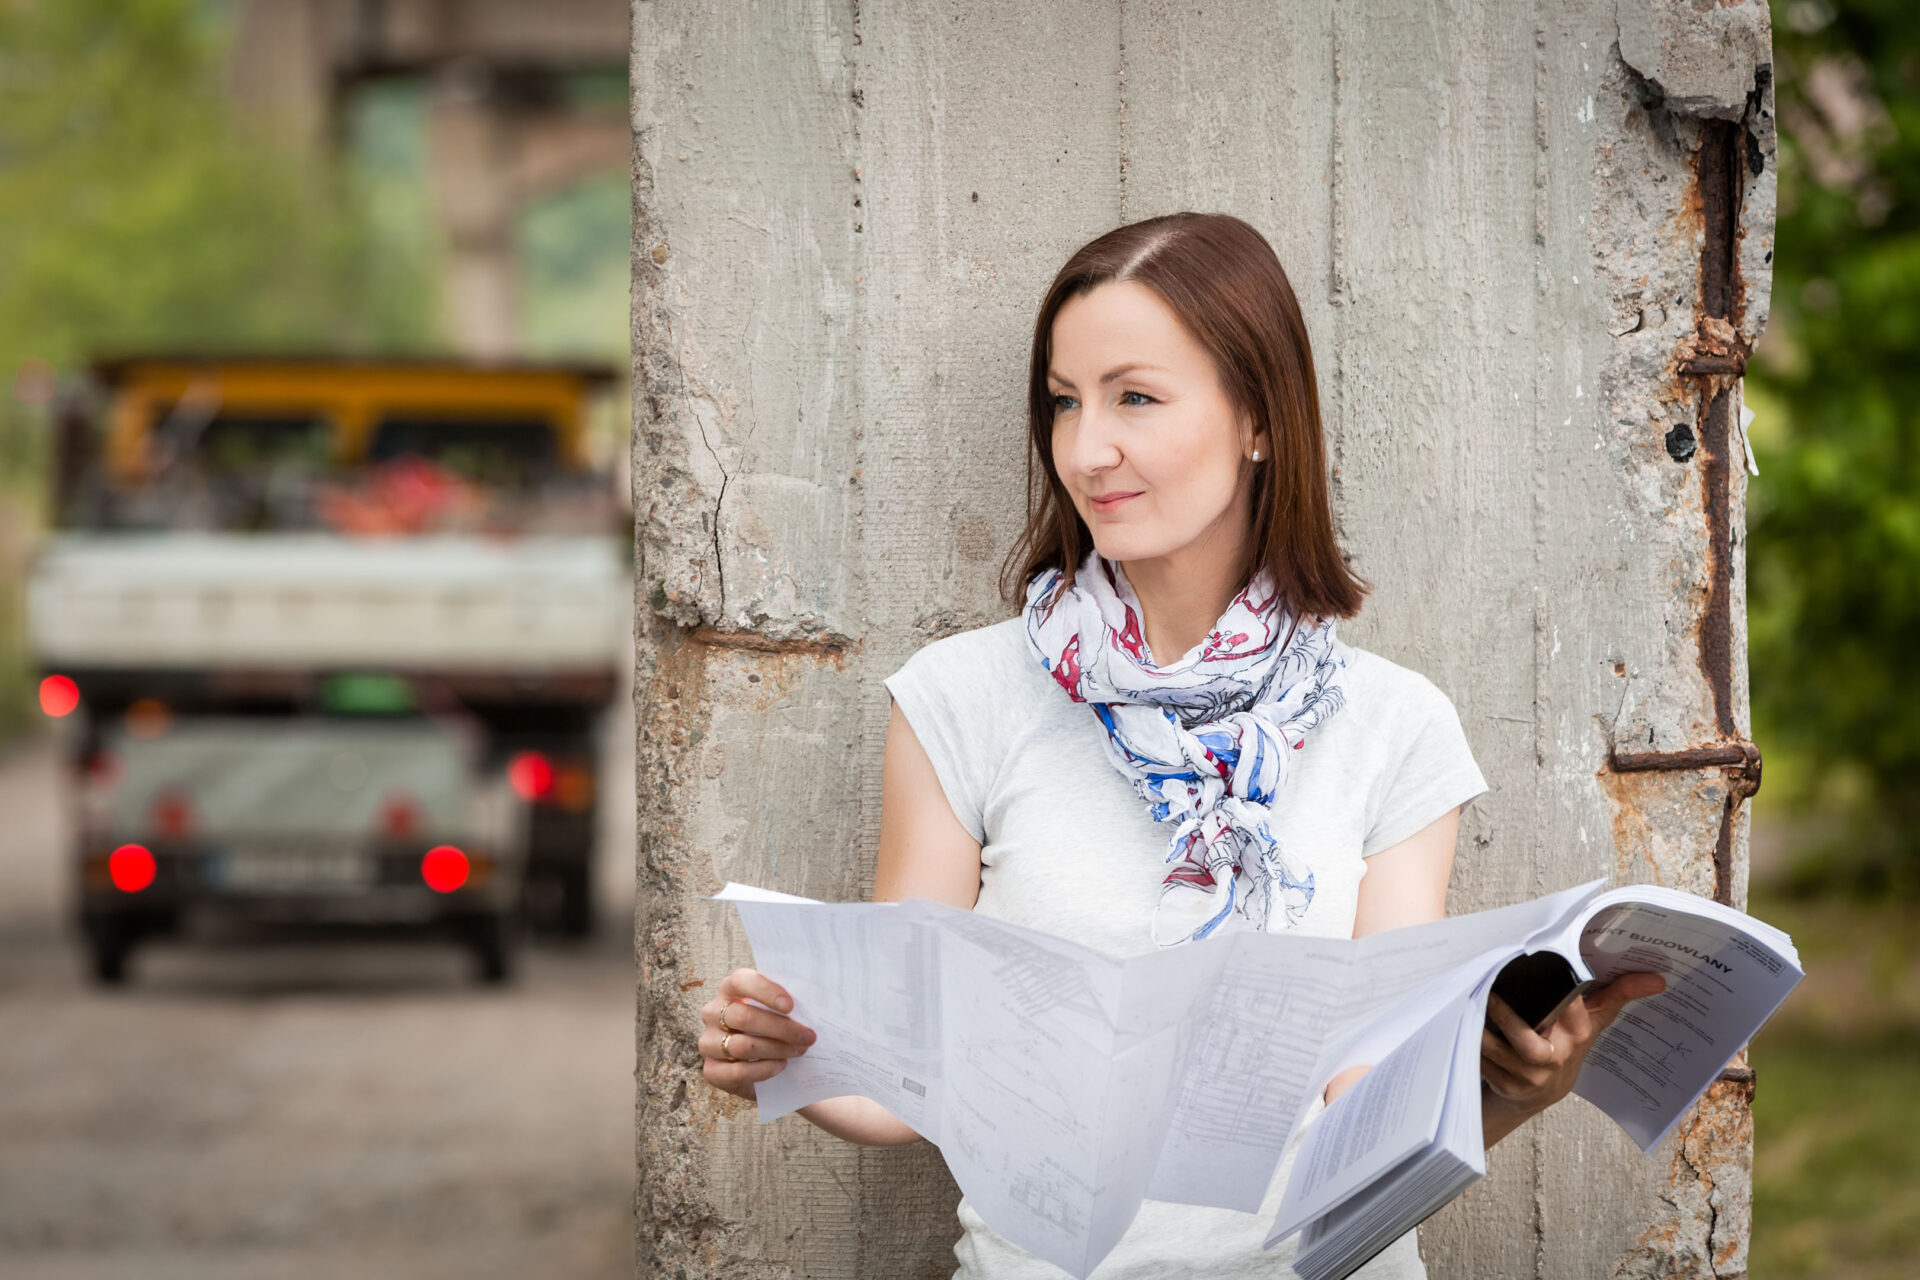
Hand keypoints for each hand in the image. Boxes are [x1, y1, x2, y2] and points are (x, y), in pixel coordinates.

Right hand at [698, 968, 816, 1101]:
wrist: (767, 1065)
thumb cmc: (777, 1028)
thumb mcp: (781, 1011)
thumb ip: (788, 1002)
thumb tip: (814, 999)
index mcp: (730, 989)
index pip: (741, 981)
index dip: (766, 991)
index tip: (790, 1006)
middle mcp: (713, 1013)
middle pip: (744, 1017)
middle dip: (781, 1028)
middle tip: (809, 1036)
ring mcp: (708, 1042)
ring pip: (743, 1045)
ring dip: (777, 1049)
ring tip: (799, 1050)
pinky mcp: (712, 1070)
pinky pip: (738, 1071)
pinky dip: (764, 1069)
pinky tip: (781, 1065)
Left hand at [1480, 971, 1666, 1119]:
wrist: (1541, 1092)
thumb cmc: (1566, 1043)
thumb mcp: (1593, 1020)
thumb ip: (1619, 994)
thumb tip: (1659, 978)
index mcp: (1576, 1035)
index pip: (1569, 1011)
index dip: (1558, 994)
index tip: (1540, 965)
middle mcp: (1554, 1058)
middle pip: (1528, 1041)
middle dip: (1506, 1018)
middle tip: (1488, 992)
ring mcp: (1529, 1076)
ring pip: (1499, 1052)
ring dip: (1482, 1032)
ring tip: (1469, 1007)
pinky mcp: (1507, 1086)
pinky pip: (1484, 1064)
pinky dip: (1473, 1047)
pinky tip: (1464, 1027)